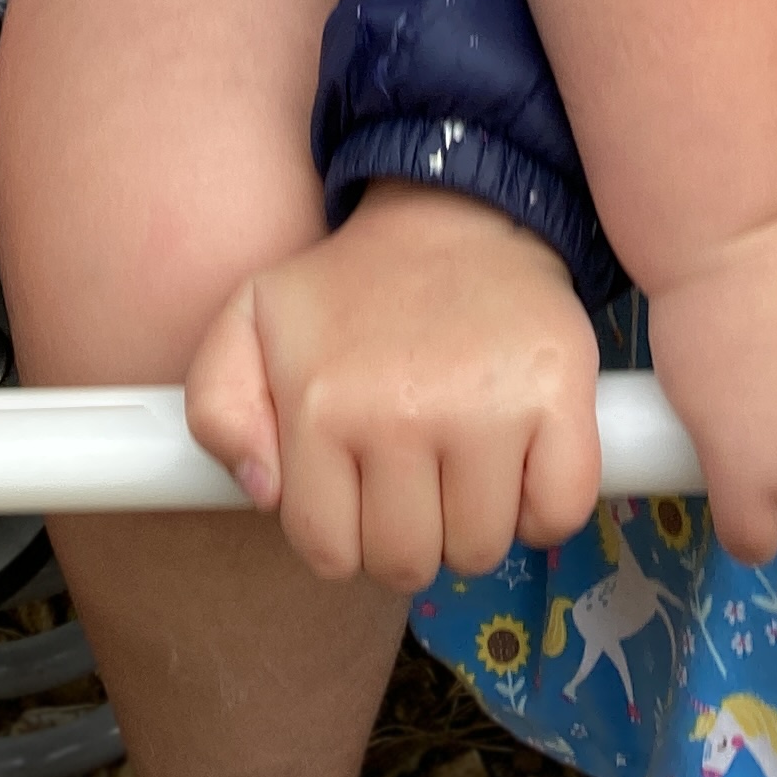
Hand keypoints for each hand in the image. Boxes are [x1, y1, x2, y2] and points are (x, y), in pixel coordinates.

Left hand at [186, 183, 602, 590]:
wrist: (454, 214)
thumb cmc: (351, 287)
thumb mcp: (250, 321)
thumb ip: (217, 408)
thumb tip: (264, 492)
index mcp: (321, 405)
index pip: (328, 551)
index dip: (345, 535)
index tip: (359, 493)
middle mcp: (401, 414)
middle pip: (406, 562)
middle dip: (407, 535)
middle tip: (413, 478)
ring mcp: (487, 409)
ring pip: (480, 550)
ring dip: (473, 524)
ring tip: (461, 461)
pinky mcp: (559, 397)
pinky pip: (557, 514)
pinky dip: (542, 508)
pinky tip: (517, 462)